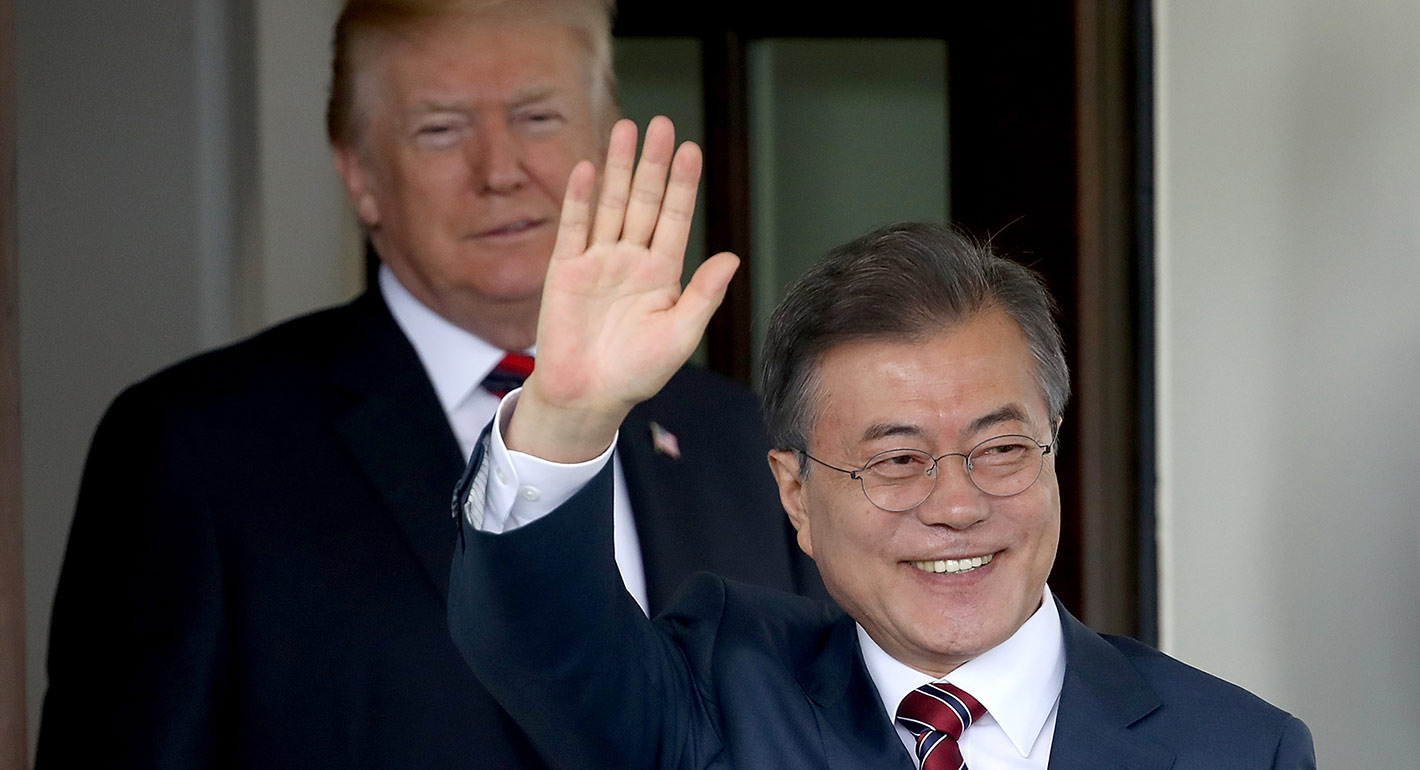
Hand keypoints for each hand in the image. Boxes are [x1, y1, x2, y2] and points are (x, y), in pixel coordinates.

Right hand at [506, 117, 739, 461]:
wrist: (587, 396)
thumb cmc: (637, 373)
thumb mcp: (680, 335)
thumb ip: (703, 295)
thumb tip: (732, 257)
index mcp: (662, 275)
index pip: (674, 219)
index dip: (682, 185)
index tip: (691, 149)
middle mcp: (631, 261)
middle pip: (643, 201)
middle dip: (652, 164)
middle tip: (661, 124)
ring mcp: (597, 262)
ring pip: (610, 205)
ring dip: (617, 169)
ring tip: (626, 129)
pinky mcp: (565, 271)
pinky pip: (575, 228)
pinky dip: (580, 199)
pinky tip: (588, 169)